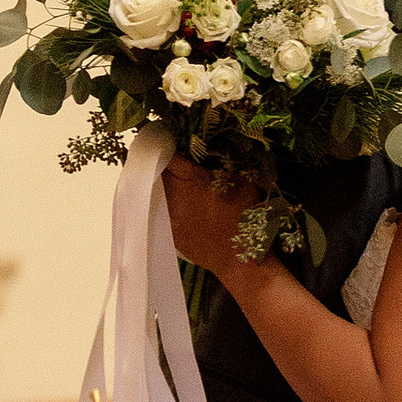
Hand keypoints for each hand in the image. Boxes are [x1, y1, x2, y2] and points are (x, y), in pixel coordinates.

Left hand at [163, 157, 255, 276]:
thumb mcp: (242, 181)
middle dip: (161, 162)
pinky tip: (176, 200)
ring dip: (161, 182)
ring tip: (170, 178)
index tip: (169, 141)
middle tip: (167, 156)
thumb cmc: (246, 218)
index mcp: (192, 179)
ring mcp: (168, 215)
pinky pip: (159, 208)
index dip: (167, 146)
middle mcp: (174, 196)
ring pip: (155, 190)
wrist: (240, 260)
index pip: (168, 155)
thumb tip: (207, 148)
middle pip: (157, 171)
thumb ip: (222, 162)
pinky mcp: (168, 230)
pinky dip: (163, 201)